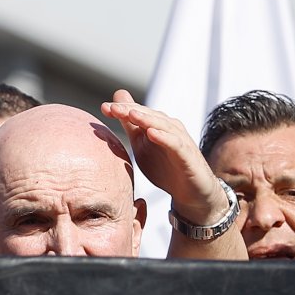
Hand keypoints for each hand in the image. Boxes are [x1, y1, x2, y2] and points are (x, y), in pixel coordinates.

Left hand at [101, 90, 226, 224]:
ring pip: (163, 125)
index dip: (122, 109)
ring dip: (147, 119)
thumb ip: (130, 125)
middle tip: (113, 108)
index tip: (103, 108)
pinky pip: (176, 144)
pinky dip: (164, 138)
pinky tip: (152, 134)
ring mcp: (180, 140)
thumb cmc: (166, 167)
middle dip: (131, 111)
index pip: (138, 112)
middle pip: (149, 115)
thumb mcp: (142, 145)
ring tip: (131, 114)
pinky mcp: (188, 155)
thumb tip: (113, 103)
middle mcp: (169, 128)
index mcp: (157, 125)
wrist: (190, 192)